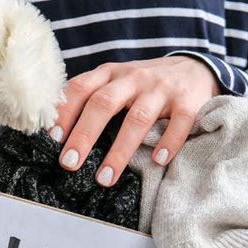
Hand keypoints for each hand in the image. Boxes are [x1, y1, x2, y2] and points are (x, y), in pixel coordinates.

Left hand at [51, 56, 219, 185]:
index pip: (81, 88)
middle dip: (84, 135)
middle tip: (69, 164)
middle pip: (103, 103)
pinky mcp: (187, 101)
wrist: (194, 69)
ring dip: (119, 151)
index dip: (65, 113)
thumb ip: (92, 98)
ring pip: (137, 118)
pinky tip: (157, 161)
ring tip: (105, 178)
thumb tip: (58, 132)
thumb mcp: (116, 83)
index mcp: (110, 74)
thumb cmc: (145, 86)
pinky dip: (168, 142)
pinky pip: (178, 122)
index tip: (52, 139)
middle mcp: (133, 78)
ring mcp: (161, 88)